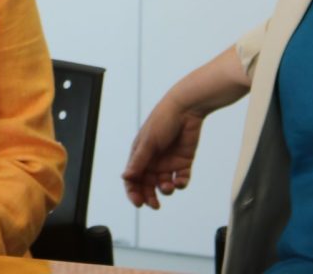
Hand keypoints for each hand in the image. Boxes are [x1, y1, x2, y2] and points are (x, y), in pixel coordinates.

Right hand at [122, 93, 205, 209]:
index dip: (134, 191)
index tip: (138, 202)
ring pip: (164, 185)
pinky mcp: (183, 161)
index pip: (133, 178)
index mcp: (140, 154)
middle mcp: (153, 160)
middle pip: (148, 185)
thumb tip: (125, 177)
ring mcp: (168, 162)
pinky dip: (180, 184)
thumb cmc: (163, 119)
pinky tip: (179, 182)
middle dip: (149, 197)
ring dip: (165, 190)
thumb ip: (139, 161)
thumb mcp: (149, 141)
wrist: (186, 108)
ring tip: (168, 187)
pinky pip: (181, 179)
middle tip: (154, 204)